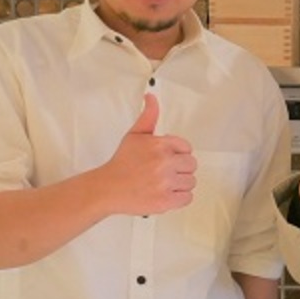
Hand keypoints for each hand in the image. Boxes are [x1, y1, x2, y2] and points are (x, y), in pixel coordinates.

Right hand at [101, 93, 197, 215]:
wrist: (108, 188)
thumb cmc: (122, 163)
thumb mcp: (135, 135)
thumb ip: (148, 116)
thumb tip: (151, 97)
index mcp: (160, 145)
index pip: (187, 148)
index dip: (178, 154)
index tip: (166, 159)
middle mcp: (164, 163)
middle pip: (191, 165)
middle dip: (180, 169)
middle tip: (164, 172)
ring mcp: (166, 182)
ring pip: (191, 182)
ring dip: (180, 184)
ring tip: (163, 183)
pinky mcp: (166, 200)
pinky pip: (187, 198)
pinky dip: (179, 198)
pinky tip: (166, 193)